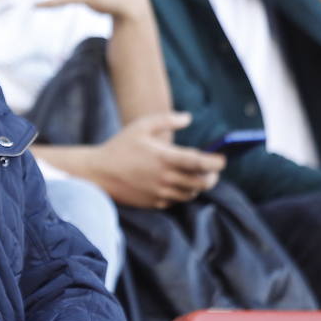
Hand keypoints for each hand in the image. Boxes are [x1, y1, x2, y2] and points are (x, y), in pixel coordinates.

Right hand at [90, 112, 225, 208]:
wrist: (98, 172)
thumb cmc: (120, 146)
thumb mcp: (141, 126)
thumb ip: (167, 120)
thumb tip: (188, 118)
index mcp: (165, 158)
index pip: (200, 163)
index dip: (216, 162)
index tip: (222, 159)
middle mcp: (165, 178)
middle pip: (201, 183)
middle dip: (212, 177)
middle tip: (212, 170)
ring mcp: (159, 192)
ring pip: (190, 194)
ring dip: (197, 185)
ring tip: (195, 176)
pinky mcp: (153, 202)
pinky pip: (175, 200)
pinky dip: (181, 193)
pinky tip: (176, 183)